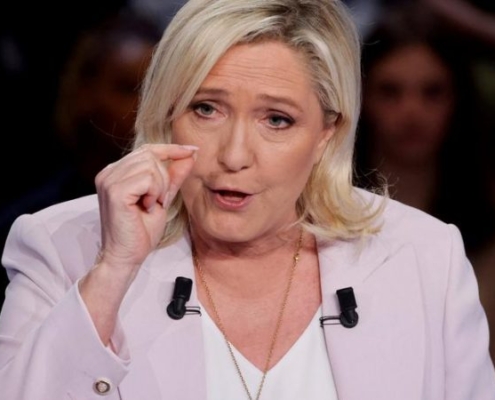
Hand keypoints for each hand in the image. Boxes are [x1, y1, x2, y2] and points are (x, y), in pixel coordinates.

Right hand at [95, 143, 197, 274]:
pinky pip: (148, 179)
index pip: (147, 149)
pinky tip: (146, 207)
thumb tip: (191, 154)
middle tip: (159, 201)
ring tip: (151, 205)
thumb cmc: (141, 231)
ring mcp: (109, 180)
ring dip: (160, 187)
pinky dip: (154, 193)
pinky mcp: (115, 191)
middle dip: (164, 178)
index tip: (193, 150)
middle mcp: (109, 172)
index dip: (171, 149)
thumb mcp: (163, 198)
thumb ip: (174, 175)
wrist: (127, 257)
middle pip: (151, 155)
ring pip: (151, 166)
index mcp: (117, 172)